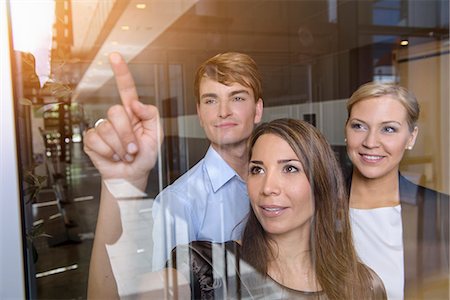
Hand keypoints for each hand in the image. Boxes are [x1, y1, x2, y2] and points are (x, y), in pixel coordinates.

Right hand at [83, 52, 162, 183]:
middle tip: (133, 148)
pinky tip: (113, 156)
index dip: (120, 72)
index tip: (115, 56)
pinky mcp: (92, 140)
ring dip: (120, 146)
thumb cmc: (144, 156)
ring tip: (125, 153)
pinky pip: (97, 141)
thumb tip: (136, 103)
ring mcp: (103, 127)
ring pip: (107, 128)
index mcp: (132, 113)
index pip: (126, 88)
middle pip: (116, 112)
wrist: (132, 175)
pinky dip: (109, 152)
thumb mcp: (156, 135)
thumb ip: (151, 115)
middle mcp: (117, 118)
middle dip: (127, 134)